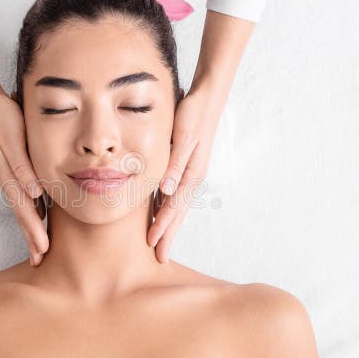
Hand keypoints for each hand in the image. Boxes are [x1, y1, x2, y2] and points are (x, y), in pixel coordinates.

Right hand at [0, 92, 48, 266]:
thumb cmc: (5, 119)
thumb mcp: (14, 140)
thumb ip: (24, 167)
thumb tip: (35, 193)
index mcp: (9, 177)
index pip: (25, 211)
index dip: (34, 232)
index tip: (42, 251)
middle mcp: (8, 180)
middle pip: (22, 215)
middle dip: (31, 238)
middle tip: (39, 259)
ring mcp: (8, 176)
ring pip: (22, 208)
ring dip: (30, 228)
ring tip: (37, 247)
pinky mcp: (12, 170)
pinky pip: (22, 196)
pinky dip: (31, 211)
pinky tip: (38, 217)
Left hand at [148, 88, 224, 262]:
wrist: (205, 100)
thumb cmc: (192, 116)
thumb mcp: (183, 138)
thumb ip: (175, 164)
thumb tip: (166, 191)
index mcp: (191, 174)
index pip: (174, 207)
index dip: (163, 227)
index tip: (152, 244)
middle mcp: (192, 177)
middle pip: (178, 213)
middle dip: (168, 235)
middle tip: (159, 257)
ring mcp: (190, 173)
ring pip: (177, 206)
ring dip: (168, 225)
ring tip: (159, 243)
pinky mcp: (185, 167)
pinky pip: (175, 193)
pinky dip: (166, 207)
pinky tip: (158, 214)